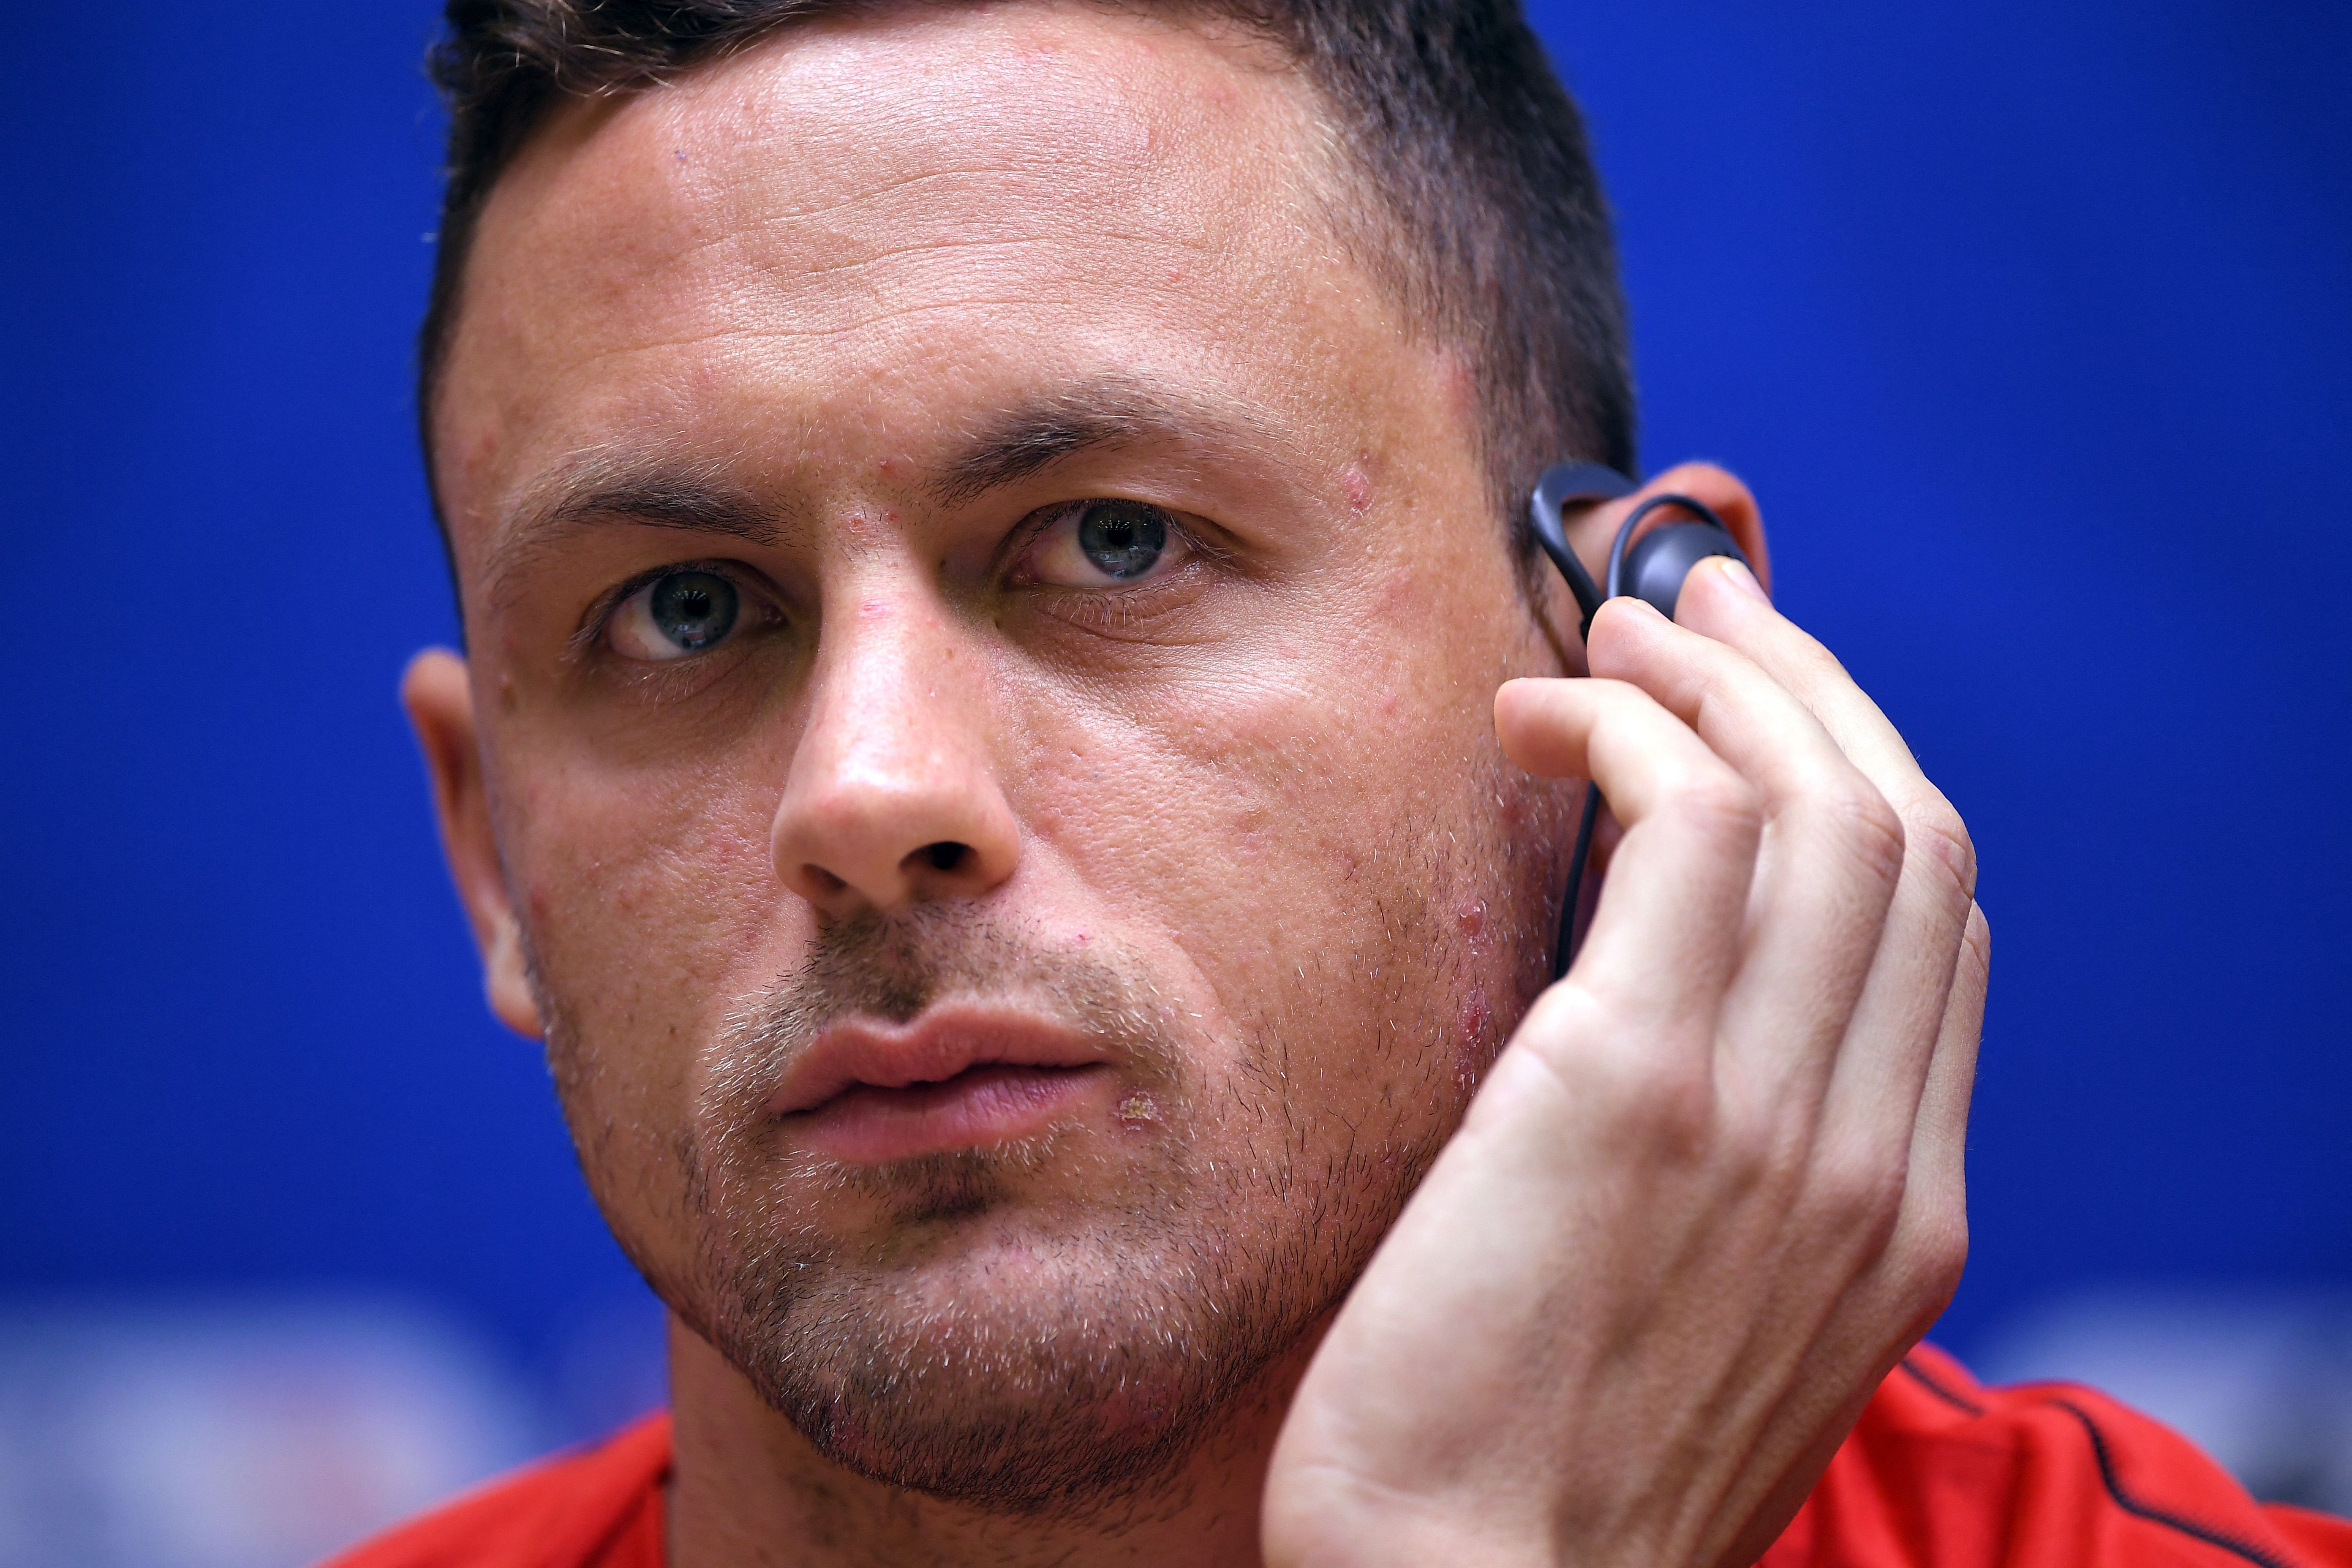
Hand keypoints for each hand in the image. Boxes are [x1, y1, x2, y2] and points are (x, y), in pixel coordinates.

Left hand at [1262, 554, 1986, 1567]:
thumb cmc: (1536, 1462)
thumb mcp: (1699, 1317)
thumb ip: (1735, 1174)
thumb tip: (1665, 1022)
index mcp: (1899, 1216)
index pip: (1935, 934)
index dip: (1860, 781)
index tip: (1764, 709)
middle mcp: (1867, 1153)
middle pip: (1903, 833)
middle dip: (1810, 687)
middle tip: (1698, 608)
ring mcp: (1768, 1115)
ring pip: (1817, 802)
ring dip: (1719, 680)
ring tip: (1613, 636)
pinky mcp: (1634, 1085)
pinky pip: (1690, 828)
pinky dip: (1631, 735)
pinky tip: (1548, 725)